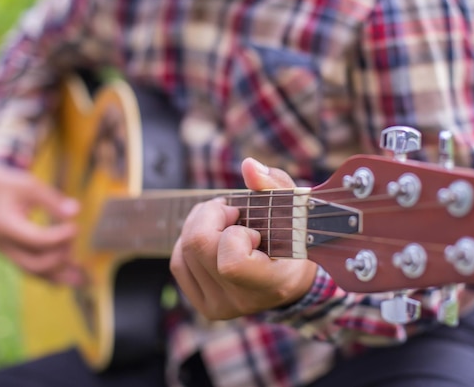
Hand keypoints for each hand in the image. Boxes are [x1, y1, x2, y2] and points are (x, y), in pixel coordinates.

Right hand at [0, 166, 83, 285]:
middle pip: (35, 264)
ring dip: (60, 274)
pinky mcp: (14, 256)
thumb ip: (53, 200)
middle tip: (75, 238)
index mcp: (4, 226)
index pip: (36, 240)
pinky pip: (34, 270)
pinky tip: (75, 276)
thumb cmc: (11, 186)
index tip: (77, 226)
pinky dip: (53, 274)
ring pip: (35, 272)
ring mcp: (7, 253)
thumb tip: (76, 211)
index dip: (60, 237)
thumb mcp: (30, 186)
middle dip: (61, 256)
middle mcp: (3, 245)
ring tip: (85, 275)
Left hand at [170, 158, 317, 319]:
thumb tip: (248, 166)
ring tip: (223, 220)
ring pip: (185, 251)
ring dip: (200, 224)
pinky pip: (179, 263)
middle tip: (231, 211)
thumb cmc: (294, 238)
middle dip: (211, 216)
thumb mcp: (293, 208)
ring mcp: (222, 307)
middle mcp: (243, 301)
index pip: (231, 263)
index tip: (251, 227)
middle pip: (199, 247)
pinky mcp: (205, 305)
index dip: (234, 234)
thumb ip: (274, 186)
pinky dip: (189, 241)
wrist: (291, 277)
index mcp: (272, 283)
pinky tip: (211, 236)